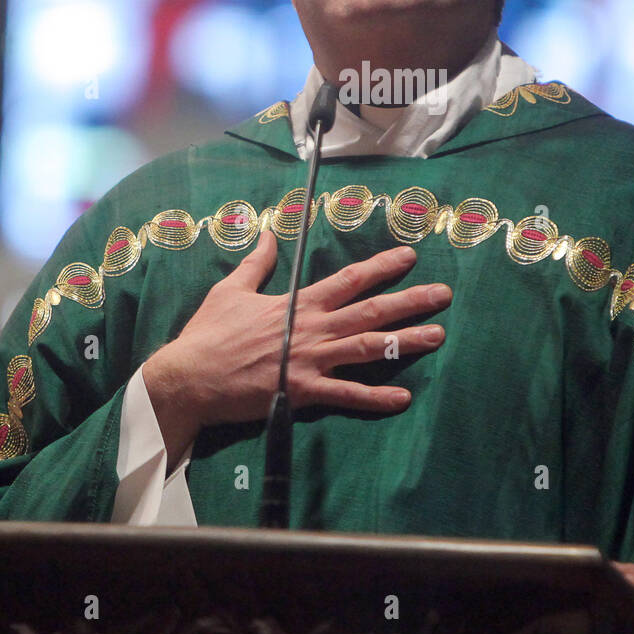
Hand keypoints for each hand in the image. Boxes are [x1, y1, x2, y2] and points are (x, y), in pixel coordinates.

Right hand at [144, 232, 450, 466]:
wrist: (189, 377)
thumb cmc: (208, 333)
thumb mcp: (231, 289)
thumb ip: (256, 264)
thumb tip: (267, 235)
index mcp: (298, 303)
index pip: (350, 279)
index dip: (383, 266)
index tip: (410, 256)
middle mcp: (312, 328)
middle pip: (371, 310)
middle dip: (411, 301)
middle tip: (444, 295)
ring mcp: (310, 360)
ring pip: (369, 347)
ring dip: (406, 342)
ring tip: (438, 336)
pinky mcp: (303, 390)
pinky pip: (347, 394)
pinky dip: (375, 397)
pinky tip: (403, 398)